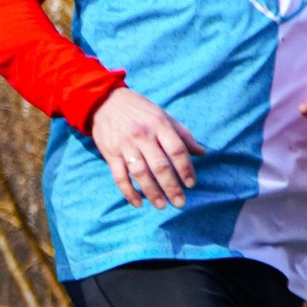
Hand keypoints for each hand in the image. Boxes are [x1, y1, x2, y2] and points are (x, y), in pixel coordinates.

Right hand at [88, 85, 197, 208]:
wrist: (104, 100)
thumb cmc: (139, 110)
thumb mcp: (163, 115)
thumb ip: (182, 134)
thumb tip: (202, 153)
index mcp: (159, 124)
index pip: (177, 150)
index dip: (186, 169)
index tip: (191, 184)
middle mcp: (142, 135)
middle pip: (160, 166)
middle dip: (171, 187)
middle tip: (180, 203)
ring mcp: (125, 145)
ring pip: (140, 173)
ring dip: (152, 192)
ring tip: (161, 206)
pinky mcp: (110, 153)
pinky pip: (120, 177)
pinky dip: (129, 192)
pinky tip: (138, 203)